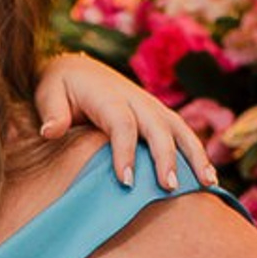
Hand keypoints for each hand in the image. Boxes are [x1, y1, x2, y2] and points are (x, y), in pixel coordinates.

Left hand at [34, 53, 218, 191]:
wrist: (77, 69)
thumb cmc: (59, 88)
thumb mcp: (48, 94)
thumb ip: (52, 113)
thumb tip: (51, 131)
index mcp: (108, 96)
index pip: (122, 124)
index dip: (125, 151)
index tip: (125, 181)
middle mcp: (136, 99)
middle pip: (157, 128)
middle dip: (165, 158)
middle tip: (167, 188)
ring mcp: (152, 107)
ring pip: (179, 130)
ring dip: (194, 156)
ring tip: (206, 184)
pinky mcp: (159, 116)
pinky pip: (183, 135)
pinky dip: (197, 155)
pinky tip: (208, 179)